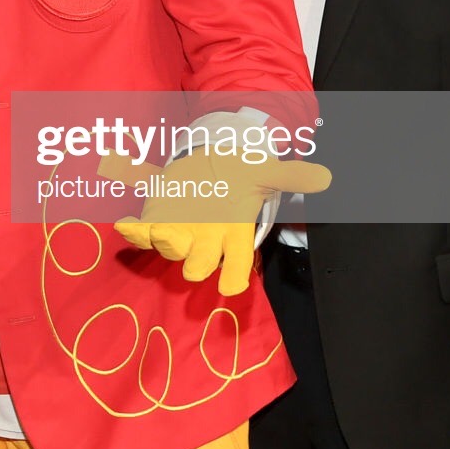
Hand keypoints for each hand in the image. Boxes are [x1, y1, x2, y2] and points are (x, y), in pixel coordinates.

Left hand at [113, 149, 330, 294]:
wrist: (212, 163)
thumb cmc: (239, 174)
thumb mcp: (264, 171)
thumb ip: (290, 176)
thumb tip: (325, 176)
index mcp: (233, 233)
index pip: (237, 264)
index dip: (234, 276)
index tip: (230, 285)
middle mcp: (206, 239)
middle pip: (199, 261)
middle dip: (193, 260)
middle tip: (187, 253)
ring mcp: (179, 232)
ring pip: (170, 248)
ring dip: (162, 242)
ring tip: (155, 230)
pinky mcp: (156, 219)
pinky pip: (141, 232)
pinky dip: (132, 231)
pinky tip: (124, 225)